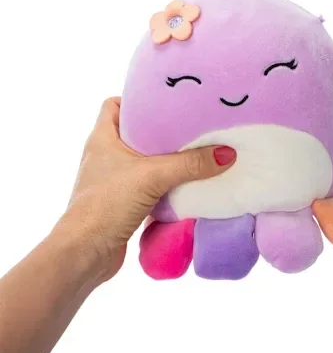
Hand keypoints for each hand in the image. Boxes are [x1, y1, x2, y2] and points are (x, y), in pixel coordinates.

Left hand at [55, 97, 235, 281]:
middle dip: (164, 132)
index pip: (115, 105)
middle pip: (137, 134)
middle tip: (192, 128)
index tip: (167, 102)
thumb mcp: (152, 176)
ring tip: (196, 154)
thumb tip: (226, 153)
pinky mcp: (124, 203)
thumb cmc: (108, 204)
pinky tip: (188, 186)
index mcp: (103, 138)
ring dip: (168, 162)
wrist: (86, 253)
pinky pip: (150, 187)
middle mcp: (107, 156)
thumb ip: (190, 164)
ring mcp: (115, 181)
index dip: (138, 100)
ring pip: (146, 163)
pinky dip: (167, 187)